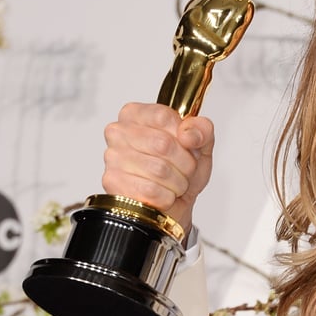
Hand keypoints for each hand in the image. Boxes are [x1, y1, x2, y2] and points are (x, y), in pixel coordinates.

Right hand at [102, 102, 213, 236]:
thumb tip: (188, 134)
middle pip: (163, 144)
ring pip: (159, 170)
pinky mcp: (113, 182)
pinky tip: (162, 194)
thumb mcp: (201, 143)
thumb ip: (202, 129)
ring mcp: (113, 157)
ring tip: (174, 182)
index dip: (183, 135)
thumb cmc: (182, 168)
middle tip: (185, 168)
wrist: (176, 202)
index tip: (187, 144)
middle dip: (185, 162)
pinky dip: (166, 197)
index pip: (163, 117)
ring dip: (177, 182)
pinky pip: (151, 191)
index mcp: (135, 114)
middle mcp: (118, 132)